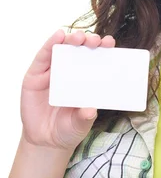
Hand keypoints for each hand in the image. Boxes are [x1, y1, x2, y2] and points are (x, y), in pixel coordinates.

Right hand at [21, 29, 115, 150]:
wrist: (45, 141)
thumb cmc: (68, 128)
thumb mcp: (80, 124)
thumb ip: (84, 117)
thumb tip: (90, 110)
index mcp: (86, 78)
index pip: (96, 58)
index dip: (103, 48)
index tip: (109, 43)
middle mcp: (70, 71)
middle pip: (80, 49)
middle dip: (88, 40)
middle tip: (95, 40)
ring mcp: (52, 71)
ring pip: (62, 48)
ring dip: (70, 39)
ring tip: (79, 37)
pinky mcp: (35, 75)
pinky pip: (43, 56)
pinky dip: (50, 43)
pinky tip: (58, 36)